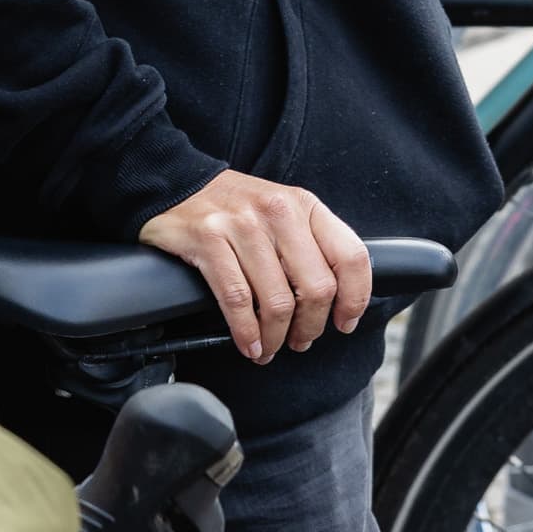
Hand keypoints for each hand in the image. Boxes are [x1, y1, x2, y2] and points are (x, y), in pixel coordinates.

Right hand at [138, 170, 370, 363]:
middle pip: (316, 288)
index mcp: (305, 206)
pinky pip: (237, 300)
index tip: (344, 322)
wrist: (178, 184)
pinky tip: (248, 343)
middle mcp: (278, 212)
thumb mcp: (283, 212)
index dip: (355, 299)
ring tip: (269, 348)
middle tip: (299, 341)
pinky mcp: (209, 239)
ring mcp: (242, 225)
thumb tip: (338, 299)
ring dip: (275, 338)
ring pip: (277, 301)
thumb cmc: (236, 208)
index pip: (351, 256)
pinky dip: (246, 332)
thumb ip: (312, 245)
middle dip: (310, 327)